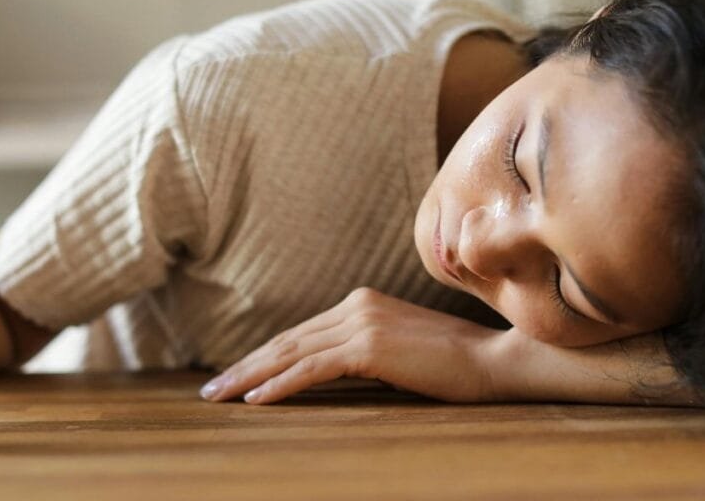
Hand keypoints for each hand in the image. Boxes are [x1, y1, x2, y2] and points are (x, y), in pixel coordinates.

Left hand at [199, 287, 505, 403]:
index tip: (234, 376)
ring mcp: (361, 322)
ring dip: (250, 376)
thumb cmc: (451, 364)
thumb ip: (361, 353)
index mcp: (360, 302)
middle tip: (211, 390)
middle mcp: (355, 305)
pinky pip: (312, 369)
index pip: (299, 334)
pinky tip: (256, 401)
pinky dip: (280, 385)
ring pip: (291, 353)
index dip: (263, 356)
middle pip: (287, 340)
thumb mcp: (397, 352)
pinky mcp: (369, 346)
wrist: (493, 360)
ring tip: (219, 397)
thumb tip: (324, 374)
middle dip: (245, 366)